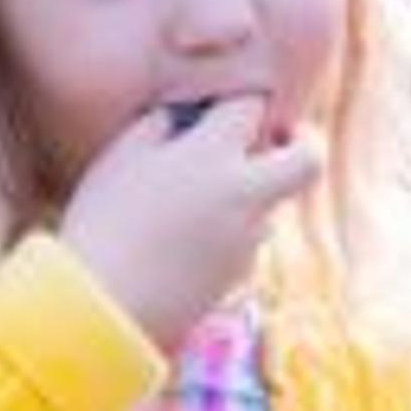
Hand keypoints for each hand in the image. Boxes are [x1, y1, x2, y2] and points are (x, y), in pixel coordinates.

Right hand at [57, 95, 322, 347]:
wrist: (105, 308)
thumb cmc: (102, 222)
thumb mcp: (119, 158)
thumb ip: (159, 125)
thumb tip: (183, 116)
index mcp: (212, 155)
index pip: (253, 105)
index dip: (240, 102)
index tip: (221, 109)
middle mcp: (244, 194)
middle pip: (309, 160)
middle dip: (300, 144)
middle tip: (272, 142)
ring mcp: (247, 239)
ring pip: (272, 203)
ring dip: (249, 193)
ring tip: (190, 202)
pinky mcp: (239, 274)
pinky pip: (247, 240)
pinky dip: (227, 232)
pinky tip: (180, 242)